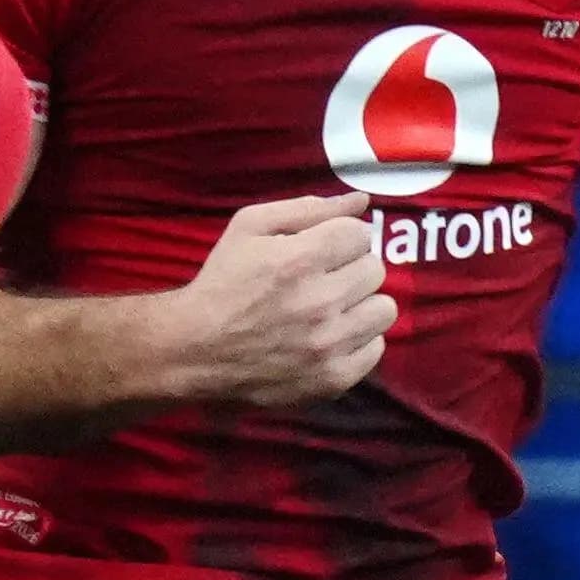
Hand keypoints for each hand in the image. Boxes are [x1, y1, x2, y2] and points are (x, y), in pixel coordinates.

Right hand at [150, 192, 394, 405]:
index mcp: (299, 259)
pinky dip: (358, 340)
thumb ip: (308, 208)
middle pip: (375, 270)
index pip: (360, 235)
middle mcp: (319, 302)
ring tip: (332, 308)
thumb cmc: (224, 281)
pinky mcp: (331, 379)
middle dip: (350, 268)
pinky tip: (331, 335)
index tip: (322, 249)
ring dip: (360, 304)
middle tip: (323, 278)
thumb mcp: (250, 227)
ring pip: (383, 309)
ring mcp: (327, 345)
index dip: (341, 237)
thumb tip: (361, 201)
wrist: (196, 349)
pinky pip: (376, 348)